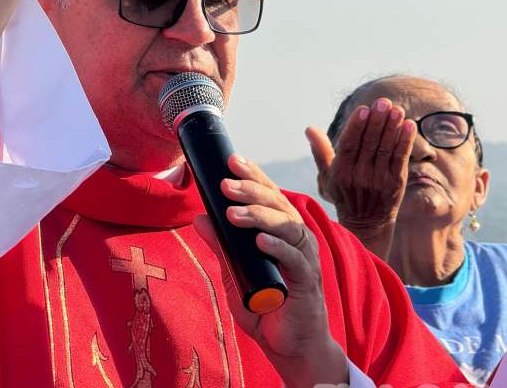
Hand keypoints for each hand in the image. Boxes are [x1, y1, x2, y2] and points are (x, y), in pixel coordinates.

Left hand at [193, 155, 347, 387]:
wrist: (291, 347)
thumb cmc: (265, 308)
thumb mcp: (234, 273)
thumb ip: (221, 246)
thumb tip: (199, 218)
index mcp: (281, 231)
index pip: (268, 195)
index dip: (253, 175)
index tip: (232, 159)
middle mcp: (296, 239)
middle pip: (277, 204)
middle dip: (251, 190)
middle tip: (226, 184)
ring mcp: (304, 259)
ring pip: (286, 226)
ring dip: (259, 216)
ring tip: (234, 213)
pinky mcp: (307, 283)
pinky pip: (294, 259)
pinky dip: (277, 247)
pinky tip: (260, 242)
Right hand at [305, 98, 415, 259]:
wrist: (366, 223)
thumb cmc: (344, 193)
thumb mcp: (327, 175)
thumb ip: (320, 150)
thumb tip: (309, 129)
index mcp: (340, 172)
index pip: (349, 145)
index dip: (357, 126)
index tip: (364, 108)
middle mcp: (359, 177)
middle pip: (369, 144)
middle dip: (377, 121)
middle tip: (384, 102)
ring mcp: (378, 181)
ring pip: (385, 149)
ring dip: (393, 128)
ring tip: (398, 109)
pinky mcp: (395, 184)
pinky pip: (400, 159)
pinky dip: (405, 142)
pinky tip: (409, 126)